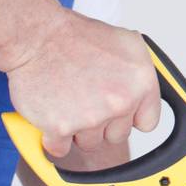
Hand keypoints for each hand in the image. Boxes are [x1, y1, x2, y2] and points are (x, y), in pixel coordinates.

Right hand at [6, 9, 162, 158]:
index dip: (131, 116)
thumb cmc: (76, 37)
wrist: (38, 36)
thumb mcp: (126, 42)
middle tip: (88, 99)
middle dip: (103, 123)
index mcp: (140, 83)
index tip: (121, 112)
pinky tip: (54, 115)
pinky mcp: (60, 128)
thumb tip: (145, 93)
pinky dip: (54, 137)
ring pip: (90, 143)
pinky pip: (61, 149)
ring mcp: (91, 117)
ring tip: (69, 101)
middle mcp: (119, 102)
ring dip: (79, 129)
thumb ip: (140, 72)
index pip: (148, 122)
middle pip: (117, 136)